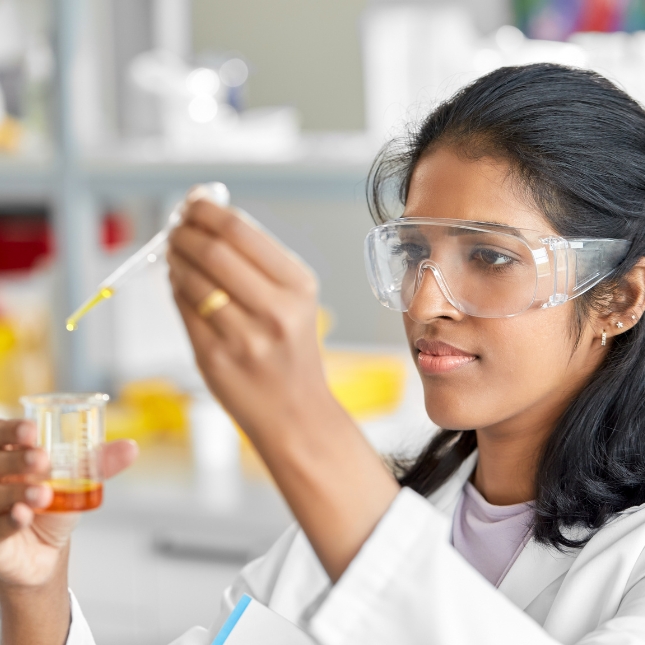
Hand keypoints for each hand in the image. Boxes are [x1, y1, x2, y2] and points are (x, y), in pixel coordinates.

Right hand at [0, 419, 137, 587]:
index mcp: (10, 454)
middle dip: (17, 460)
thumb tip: (131, 448)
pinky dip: (10, 520)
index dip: (11, 430)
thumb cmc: (54, 505)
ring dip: (18, 492)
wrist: (44, 550)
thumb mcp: (78, 481)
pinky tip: (23, 515)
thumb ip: (100, 463)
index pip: (1, 434)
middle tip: (41, 460)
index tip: (31, 431)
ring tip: (42, 495)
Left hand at [167, 196, 399, 582]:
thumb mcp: (293, 301)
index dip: (206, 211)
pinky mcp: (214, 359)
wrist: (296, 412)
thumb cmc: (291, 352)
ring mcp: (243, 337)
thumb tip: (206, 216)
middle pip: (211, 250)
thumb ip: (255, 260)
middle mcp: (275, 310)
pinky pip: (183, 309)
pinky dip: (175, 288)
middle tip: (174, 226)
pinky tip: (179, 282)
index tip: (191, 203)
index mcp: (299, 286)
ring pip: (190, 279)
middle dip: (183, 231)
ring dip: (174, 258)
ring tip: (174, 253)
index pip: (241, 231)